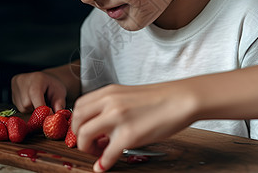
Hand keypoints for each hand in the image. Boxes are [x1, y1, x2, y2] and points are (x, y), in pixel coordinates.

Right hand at [11, 70, 66, 112]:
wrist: (45, 79)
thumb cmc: (53, 86)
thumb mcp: (60, 93)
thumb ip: (59, 104)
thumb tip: (57, 116)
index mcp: (37, 78)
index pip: (35, 96)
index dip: (42, 109)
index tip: (49, 116)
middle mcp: (23, 80)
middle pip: (27, 104)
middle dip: (37, 109)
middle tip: (45, 105)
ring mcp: (15, 86)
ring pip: (22, 108)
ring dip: (31, 109)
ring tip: (38, 101)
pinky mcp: (11, 91)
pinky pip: (18, 106)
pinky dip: (26, 107)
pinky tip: (32, 100)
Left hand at [72, 81, 196, 171]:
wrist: (181, 99)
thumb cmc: (159, 99)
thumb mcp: (128, 96)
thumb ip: (110, 107)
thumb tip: (101, 129)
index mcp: (108, 92)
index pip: (79, 106)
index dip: (78, 122)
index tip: (85, 131)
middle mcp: (109, 103)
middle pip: (77, 121)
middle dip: (78, 136)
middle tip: (89, 144)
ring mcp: (118, 119)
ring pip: (84, 135)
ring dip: (87, 148)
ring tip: (99, 152)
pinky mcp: (129, 135)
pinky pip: (107, 154)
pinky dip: (103, 163)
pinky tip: (106, 165)